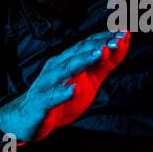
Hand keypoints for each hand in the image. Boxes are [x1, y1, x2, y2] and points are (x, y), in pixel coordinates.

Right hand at [0, 29, 130, 143]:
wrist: (28, 118)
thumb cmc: (59, 95)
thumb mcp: (87, 80)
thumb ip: (104, 65)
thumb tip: (123, 46)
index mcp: (68, 60)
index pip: (88, 45)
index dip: (106, 38)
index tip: (124, 33)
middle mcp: (57, 67)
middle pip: (78, 53)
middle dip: (99, 45)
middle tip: (117, 40)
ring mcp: (48, 84)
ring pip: (66, 69)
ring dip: (84, 60)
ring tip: (101, 53)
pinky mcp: (41, 103)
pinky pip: (52, 97)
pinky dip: (64, 92)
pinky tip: (75, 90)